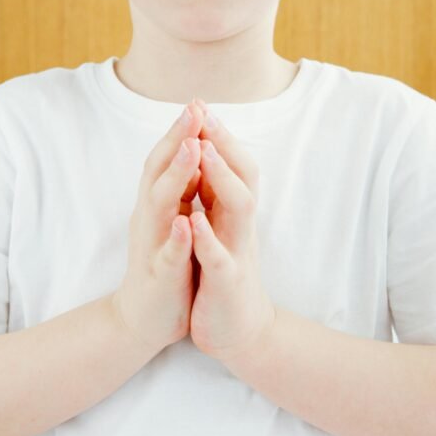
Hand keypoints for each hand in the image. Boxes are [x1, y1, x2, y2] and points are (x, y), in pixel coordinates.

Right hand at [112, 100, 206, 354]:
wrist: (144, 319)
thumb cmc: (164, 264)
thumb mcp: (171, 219)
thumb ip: (178, 188)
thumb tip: (191, 149)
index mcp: (157, 204)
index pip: (165, 160)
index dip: (179, 131)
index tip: (197, 102)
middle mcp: (149, 218)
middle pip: (158, 170)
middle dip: (176, 139)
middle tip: (193, 109)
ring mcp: (152, 244)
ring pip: (160, 205)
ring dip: (176, 176)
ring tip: (192, 149)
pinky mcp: (160, 275)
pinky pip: (168, 254)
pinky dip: (177, 237)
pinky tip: (186, 222)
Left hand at [188, 99, 275, 361]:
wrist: (238, 332)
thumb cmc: (222, 276)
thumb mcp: (220, 230)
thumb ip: (216, 197)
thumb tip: (208, 158)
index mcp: (231, 214)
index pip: (232, 165)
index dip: (218, 135)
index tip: (199, 104)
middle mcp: (239, 226)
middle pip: (242, 174)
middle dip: (223, 143)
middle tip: (206, 112)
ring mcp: (237, 252)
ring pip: (238, 208)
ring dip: (220, 178)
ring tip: (202, 150)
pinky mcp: (227, 283)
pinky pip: (220, 257)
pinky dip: (207, 238)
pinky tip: (193, 220)